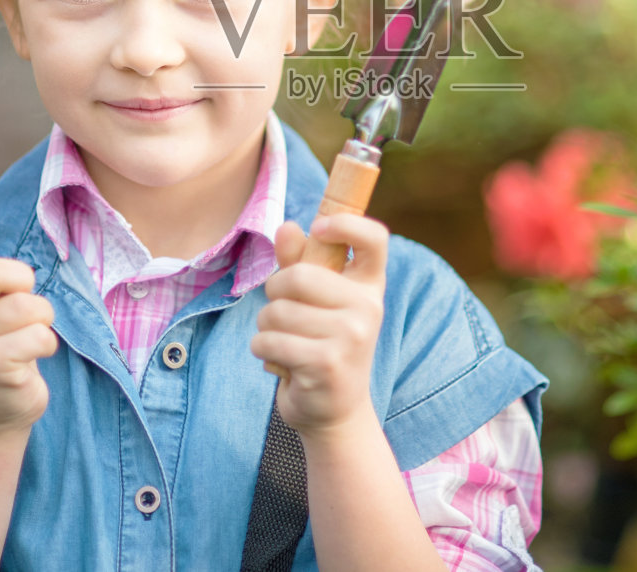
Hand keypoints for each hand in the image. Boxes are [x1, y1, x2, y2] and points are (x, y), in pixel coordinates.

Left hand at [249, 213, 387, 436]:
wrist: (334, 412)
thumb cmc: (320, 346)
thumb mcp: (315, 302)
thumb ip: (300, 261)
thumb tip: (287, 227)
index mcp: (368, 286)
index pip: (374, 238)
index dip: (345, 223)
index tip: (318, 228)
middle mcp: (368, 307)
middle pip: (298, 275)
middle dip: (274, 293)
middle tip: (285, 314)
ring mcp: (352, 336)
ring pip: (276, 311)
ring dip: (267, 328)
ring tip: (287, 344)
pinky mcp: (327, 363)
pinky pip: (269, 340)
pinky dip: (262, 350)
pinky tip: (281, 363)